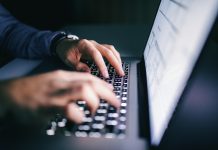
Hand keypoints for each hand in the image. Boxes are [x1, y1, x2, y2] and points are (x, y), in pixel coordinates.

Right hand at [3, 70, 119, 122]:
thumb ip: (69, 85)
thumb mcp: (53, 82)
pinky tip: (79, 118)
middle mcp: (62, 82)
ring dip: (94, 102)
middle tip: (115, 102)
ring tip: (95, 110)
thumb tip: (87, 90)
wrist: (10, 94)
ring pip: (83, 91)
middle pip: (91, 83)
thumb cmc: (33, 90)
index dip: (103, 84)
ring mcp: (56, 93)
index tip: (112, 91)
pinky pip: (69, 109)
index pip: (89, 77)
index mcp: (63, 76)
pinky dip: (78, 115)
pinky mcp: (48, 106)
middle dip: (107, 93)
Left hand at [56, 39, 124, 77]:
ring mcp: (96, 45)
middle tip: (120, 73)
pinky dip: (115, 57)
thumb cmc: (66, 51)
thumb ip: (78, 66)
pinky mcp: (98, 47)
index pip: (96, 55)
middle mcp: (93, 43)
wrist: (64, 44)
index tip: (106, 75)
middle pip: (108, 51)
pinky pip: (109, 50)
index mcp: (84, 45)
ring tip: (121, 70)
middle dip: (115, 62)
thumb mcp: (68, 59)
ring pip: (111, 49)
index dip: (102, 65)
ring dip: (117, 59)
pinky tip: (117, 64)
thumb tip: (88, 72)